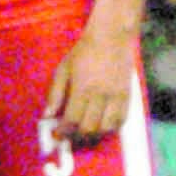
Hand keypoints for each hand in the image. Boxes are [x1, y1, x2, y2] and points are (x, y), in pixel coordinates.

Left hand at [42, 28, 132, 143]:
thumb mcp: (63, 70)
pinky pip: (121, 120)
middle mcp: (101, 95)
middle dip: (77, 137)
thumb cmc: (83, 52)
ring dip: (94, 135)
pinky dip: (111, 128)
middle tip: (69, 137)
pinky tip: (101, 127)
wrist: (112, 38)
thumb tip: (47, 116)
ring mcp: (117, 96)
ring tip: (84, 134)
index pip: (72, 120)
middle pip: (90, 128)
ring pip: (107, 128)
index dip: (63, 132)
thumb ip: (55, 94)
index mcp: (83, 88)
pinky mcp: (128, 95)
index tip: (56, 136)